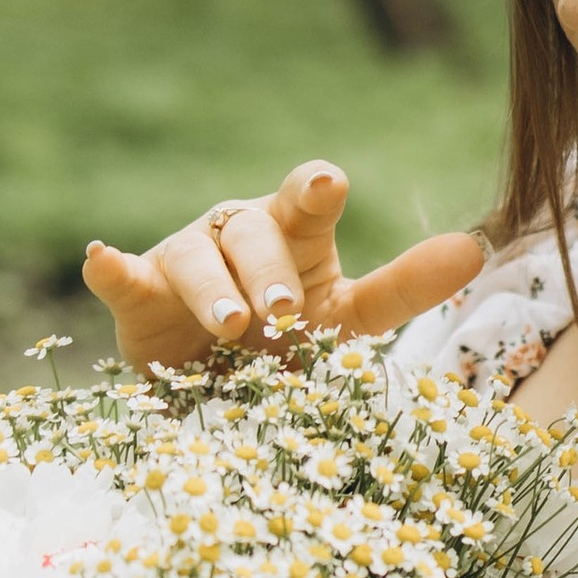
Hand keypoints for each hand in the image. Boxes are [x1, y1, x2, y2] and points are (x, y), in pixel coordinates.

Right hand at [82, 161, 485, 368]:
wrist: (217, 388)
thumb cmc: (287, 340)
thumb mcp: (347, 317)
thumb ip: (404, 285)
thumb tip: (475, 247)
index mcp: (293, 234)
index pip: (305, 196)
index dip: (314, 188)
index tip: (326, 188)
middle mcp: (238, 234)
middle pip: (253, 232)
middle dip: (269, 270)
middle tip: (285, 314)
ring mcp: (184, 259)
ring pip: (196, 256)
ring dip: (213, 288)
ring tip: (231, 324)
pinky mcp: (138, 295)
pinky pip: (124, 276)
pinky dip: (111, 267)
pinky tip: (102, 258)